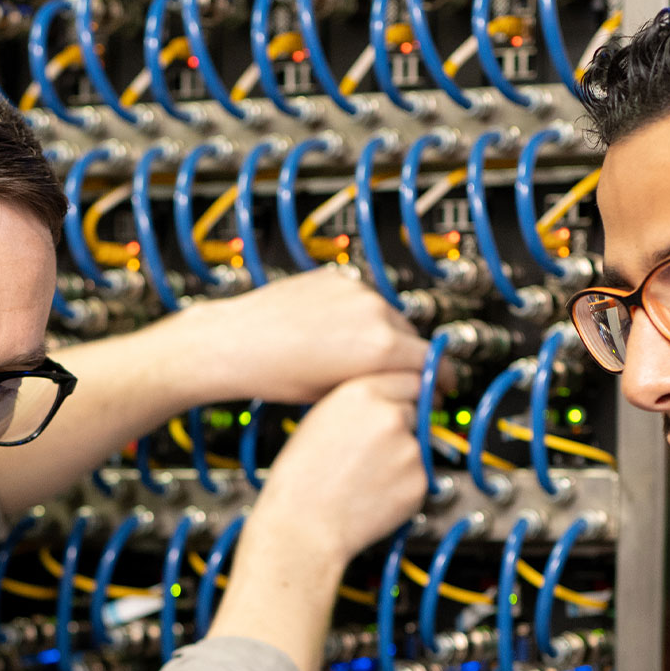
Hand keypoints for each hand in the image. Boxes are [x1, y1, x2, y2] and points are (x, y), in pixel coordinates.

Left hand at [165, 267, 427, 403]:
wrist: (234, 341)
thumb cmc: (274, 374)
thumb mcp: (335, 393)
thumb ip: (378, 385)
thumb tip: (398, 387)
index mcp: (378, 346)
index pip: (431, 361)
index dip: (435, 378)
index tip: (435, 385)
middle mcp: (372, 312)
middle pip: (411, 337)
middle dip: (406, 357)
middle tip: (392, 375)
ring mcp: (354, 290)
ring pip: (388, 315)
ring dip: (381, 334)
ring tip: (352, 355)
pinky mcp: (336, 277)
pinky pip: (362, 299)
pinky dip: (358, 315)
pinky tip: (334, 334)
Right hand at [248, 370, 425, 564]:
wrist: (304, 525)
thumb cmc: (301, 479)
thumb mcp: (318, 419)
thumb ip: (357, 403)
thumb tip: (383, 400)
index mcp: (361, 394)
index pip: (407, 375)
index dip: (407, 390)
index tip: (412, 395)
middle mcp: (390, 416)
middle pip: (416, 408)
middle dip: (403, 423)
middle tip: (376, 446)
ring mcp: (409, 450)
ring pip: (418, 443)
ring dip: (402, 455)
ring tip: (365, 474)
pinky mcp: (420, 481)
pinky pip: (419, 475)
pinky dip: (404, 482)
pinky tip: (374, 490)